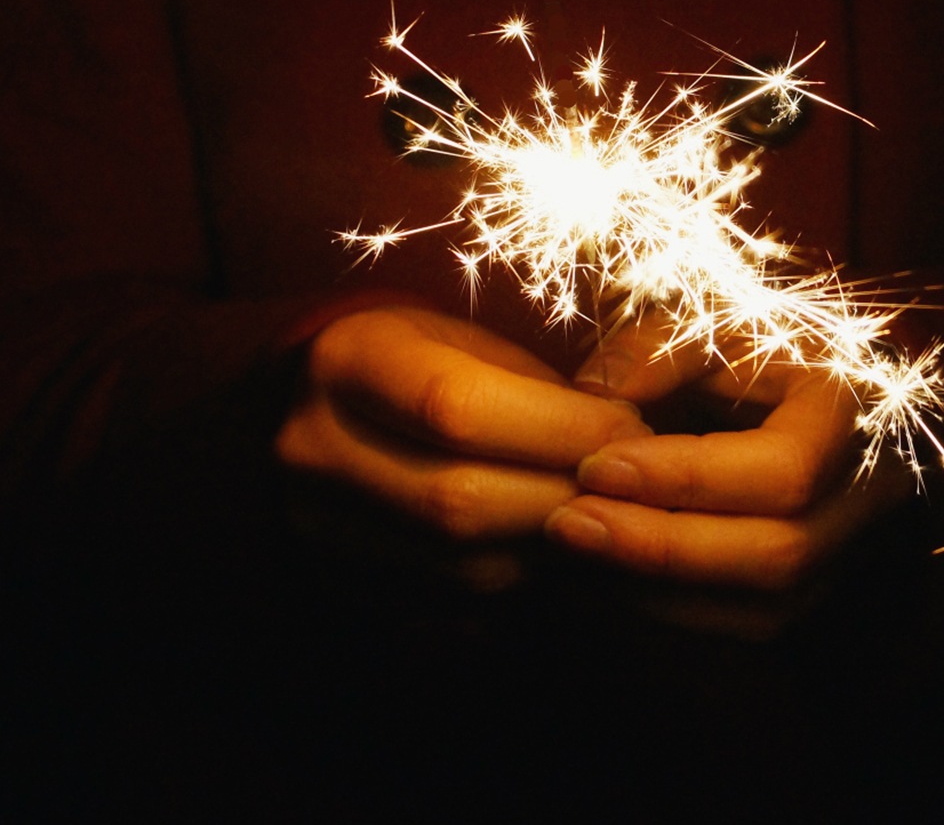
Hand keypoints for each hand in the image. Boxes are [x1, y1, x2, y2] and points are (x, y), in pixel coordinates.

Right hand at [277, 306, 649, 583]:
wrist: (324, 410)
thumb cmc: (427, 365)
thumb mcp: (475, 345)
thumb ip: (545, 389)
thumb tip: (630, 438)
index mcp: (348, 361)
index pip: (458, 406)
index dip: (559, 426)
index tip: (629, 428)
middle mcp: (313, 446)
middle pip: (459, 498)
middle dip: (565, 495)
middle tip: (628, 482)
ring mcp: (315, 524)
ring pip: (461, 563)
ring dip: (552, 546)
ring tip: (600, 511)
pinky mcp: (342, 579)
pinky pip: (454, 598)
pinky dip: (520, 576)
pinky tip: (555, 545)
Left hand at [543, 321, 911, 592]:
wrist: (822, 387)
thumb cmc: (763, 344)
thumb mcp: (715, 320)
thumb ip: (656, 349)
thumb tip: (593, 398)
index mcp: (857, 412)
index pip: (784, 470)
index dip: (688, 478)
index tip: (596, 467)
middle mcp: (874, 492)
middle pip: (778, 552)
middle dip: (662, 546)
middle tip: (567, 523)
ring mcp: (856, 551)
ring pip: (765, 607)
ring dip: (658, 591)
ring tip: (572, 555)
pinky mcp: (822, 592)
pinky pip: (751, 626)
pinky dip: (672, 611)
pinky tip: (603, 579)